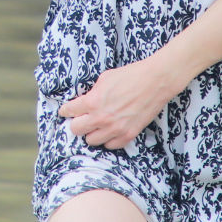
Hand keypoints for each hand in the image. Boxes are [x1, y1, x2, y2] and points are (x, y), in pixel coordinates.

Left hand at [58, 57, 180, 149]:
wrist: (155, 81)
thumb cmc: (131, 76)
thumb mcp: (105, 78)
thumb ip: (92, 93)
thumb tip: (86, 101)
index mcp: (92, 101)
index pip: (69, 111)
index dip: (66, 110)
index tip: (66, 111)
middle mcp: (101, 118)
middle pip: (76, 130)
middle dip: (77, 123)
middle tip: (82, 119)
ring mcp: (115, 128)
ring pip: (91, 141)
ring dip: (92, 133)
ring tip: (98, 126)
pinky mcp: (128, 134)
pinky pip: (110, 145)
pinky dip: (108, 140)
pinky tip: (110, 131)